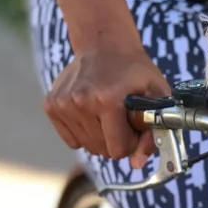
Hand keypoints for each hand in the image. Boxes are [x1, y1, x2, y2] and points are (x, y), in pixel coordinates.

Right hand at [44, 48, 171, 168]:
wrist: (103, 44)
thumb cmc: (134, 70)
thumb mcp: (156, 94)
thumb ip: (154, 131)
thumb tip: (137, 163)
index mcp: (107, 99)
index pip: (118, 149)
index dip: (131, 142)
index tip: (133, 125)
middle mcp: (80, 101)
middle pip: (102, 150)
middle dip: (116, 139)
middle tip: (121, 117)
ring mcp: (63, 103)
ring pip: (87, 146)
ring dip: (100, 136)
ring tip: (107, 112)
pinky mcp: (52, 105)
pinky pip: (71, 140)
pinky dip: (84, 131)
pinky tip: (91, 112)